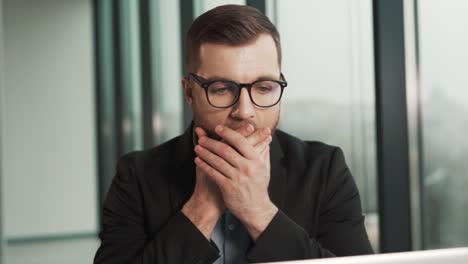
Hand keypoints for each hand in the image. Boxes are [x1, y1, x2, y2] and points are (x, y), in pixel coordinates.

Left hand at [194, 125, 277, 240]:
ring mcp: (237, 178)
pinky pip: (214, 173)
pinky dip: (205, 166)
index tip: (217, 128)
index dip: (228, 133)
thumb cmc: (259, 187)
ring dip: (205, 153)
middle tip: (202, 138)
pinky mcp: (228, 187)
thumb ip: (263, 153)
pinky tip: (198, 161)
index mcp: (256, 160)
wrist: (256, 209)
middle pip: (226, 150)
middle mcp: (247, 168)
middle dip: (211, 143)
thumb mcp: (265, 169)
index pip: (241, 142)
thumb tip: (265, 139)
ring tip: (197, 148)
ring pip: (218, 161)